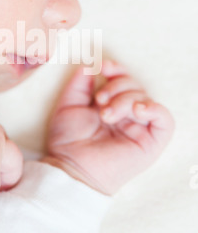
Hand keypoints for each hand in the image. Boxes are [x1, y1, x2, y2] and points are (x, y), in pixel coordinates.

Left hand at [43, 59, 174, 194]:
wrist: (70, 166)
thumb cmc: (68, 140)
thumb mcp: (69, 104)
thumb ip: (80, 84)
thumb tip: (91, 66)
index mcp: (110, 105)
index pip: (122, 79)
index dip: (116, 69)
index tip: (102, 67)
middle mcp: (126, 115)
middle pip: (135, 86)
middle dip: (117, 87)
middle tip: (100, 100)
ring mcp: (139, 128)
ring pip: (145, 99)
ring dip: (126, 99)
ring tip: (107, 114)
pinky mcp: (151, 143)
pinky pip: (165, 120)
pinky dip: (154, 109)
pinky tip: (137, 110)